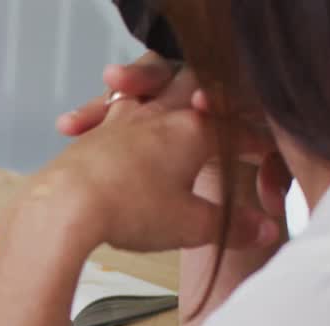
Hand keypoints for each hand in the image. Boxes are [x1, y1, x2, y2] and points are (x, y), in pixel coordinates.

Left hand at [52, 52, 291, 325]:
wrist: (63, 207)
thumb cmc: (130, 210)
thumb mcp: (192, 225)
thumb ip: (232, 225)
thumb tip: (265, 230)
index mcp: (192, 130)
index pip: (235, 128)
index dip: (254, 140)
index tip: (265, 153)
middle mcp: (157, 115)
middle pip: (192, 91)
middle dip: (211, 103)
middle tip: (219, 116)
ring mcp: (120, 120)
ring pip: (147, 92)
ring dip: (157, 97)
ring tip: (162, 110)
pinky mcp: (89, 134)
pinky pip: (108, 113)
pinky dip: (116, 117)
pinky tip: (110, 130)